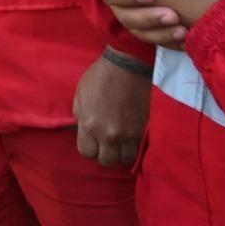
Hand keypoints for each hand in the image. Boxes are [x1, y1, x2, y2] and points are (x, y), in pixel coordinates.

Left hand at [72, 49, 151, 165]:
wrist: (128, 65)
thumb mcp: (80, 94)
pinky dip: (135, 145)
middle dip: (105, 152)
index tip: (93, 140)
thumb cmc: (100, 76)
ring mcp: (129, 134)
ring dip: (122, 151)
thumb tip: (84, 130)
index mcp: (89, 126)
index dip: (89, 147)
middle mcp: (109, 134)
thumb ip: (80, 116)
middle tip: (107, 141)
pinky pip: (140, 148)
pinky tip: (132, 135)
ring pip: (126, 158)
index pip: (87, 153)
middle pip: (107, 161)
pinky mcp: (144, 129)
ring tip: (121, 140)